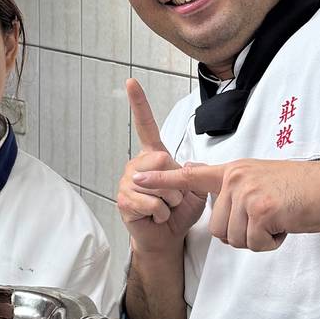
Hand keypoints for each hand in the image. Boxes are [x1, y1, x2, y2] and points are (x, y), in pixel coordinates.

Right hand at [117, 78, 207, 251]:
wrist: (166, 237)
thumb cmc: (179, 212)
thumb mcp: (196, 189)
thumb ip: (196, 173)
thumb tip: (187, 165)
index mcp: (154, 156)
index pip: (146, 125)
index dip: (139, 103)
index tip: (130, 81)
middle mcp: (137, 165)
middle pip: (163, 161)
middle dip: (176, 185)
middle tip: (172, 199)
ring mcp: (127, 181)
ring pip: (158, 184)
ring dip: (169, 202)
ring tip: (163, 209)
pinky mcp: (123, 199)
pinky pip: (151, 202)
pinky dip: (160, 213)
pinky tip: (154, 217)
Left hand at [132, 159, 319, 250]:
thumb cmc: (305, 188)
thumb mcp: (262, 177)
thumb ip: (233, 183)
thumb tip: (201, 177)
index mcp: (233, 171)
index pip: (190, 175)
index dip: (162, 179)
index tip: (136, 178)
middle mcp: (235, 179)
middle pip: (218, 228)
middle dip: (244, 234)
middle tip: (271, 218)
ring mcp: (246, 193)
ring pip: (235, 238)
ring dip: (259, 239)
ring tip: (280, 218)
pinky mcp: (261, 210)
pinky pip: (255, 243)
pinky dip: (272, 242)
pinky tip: (286, 224)